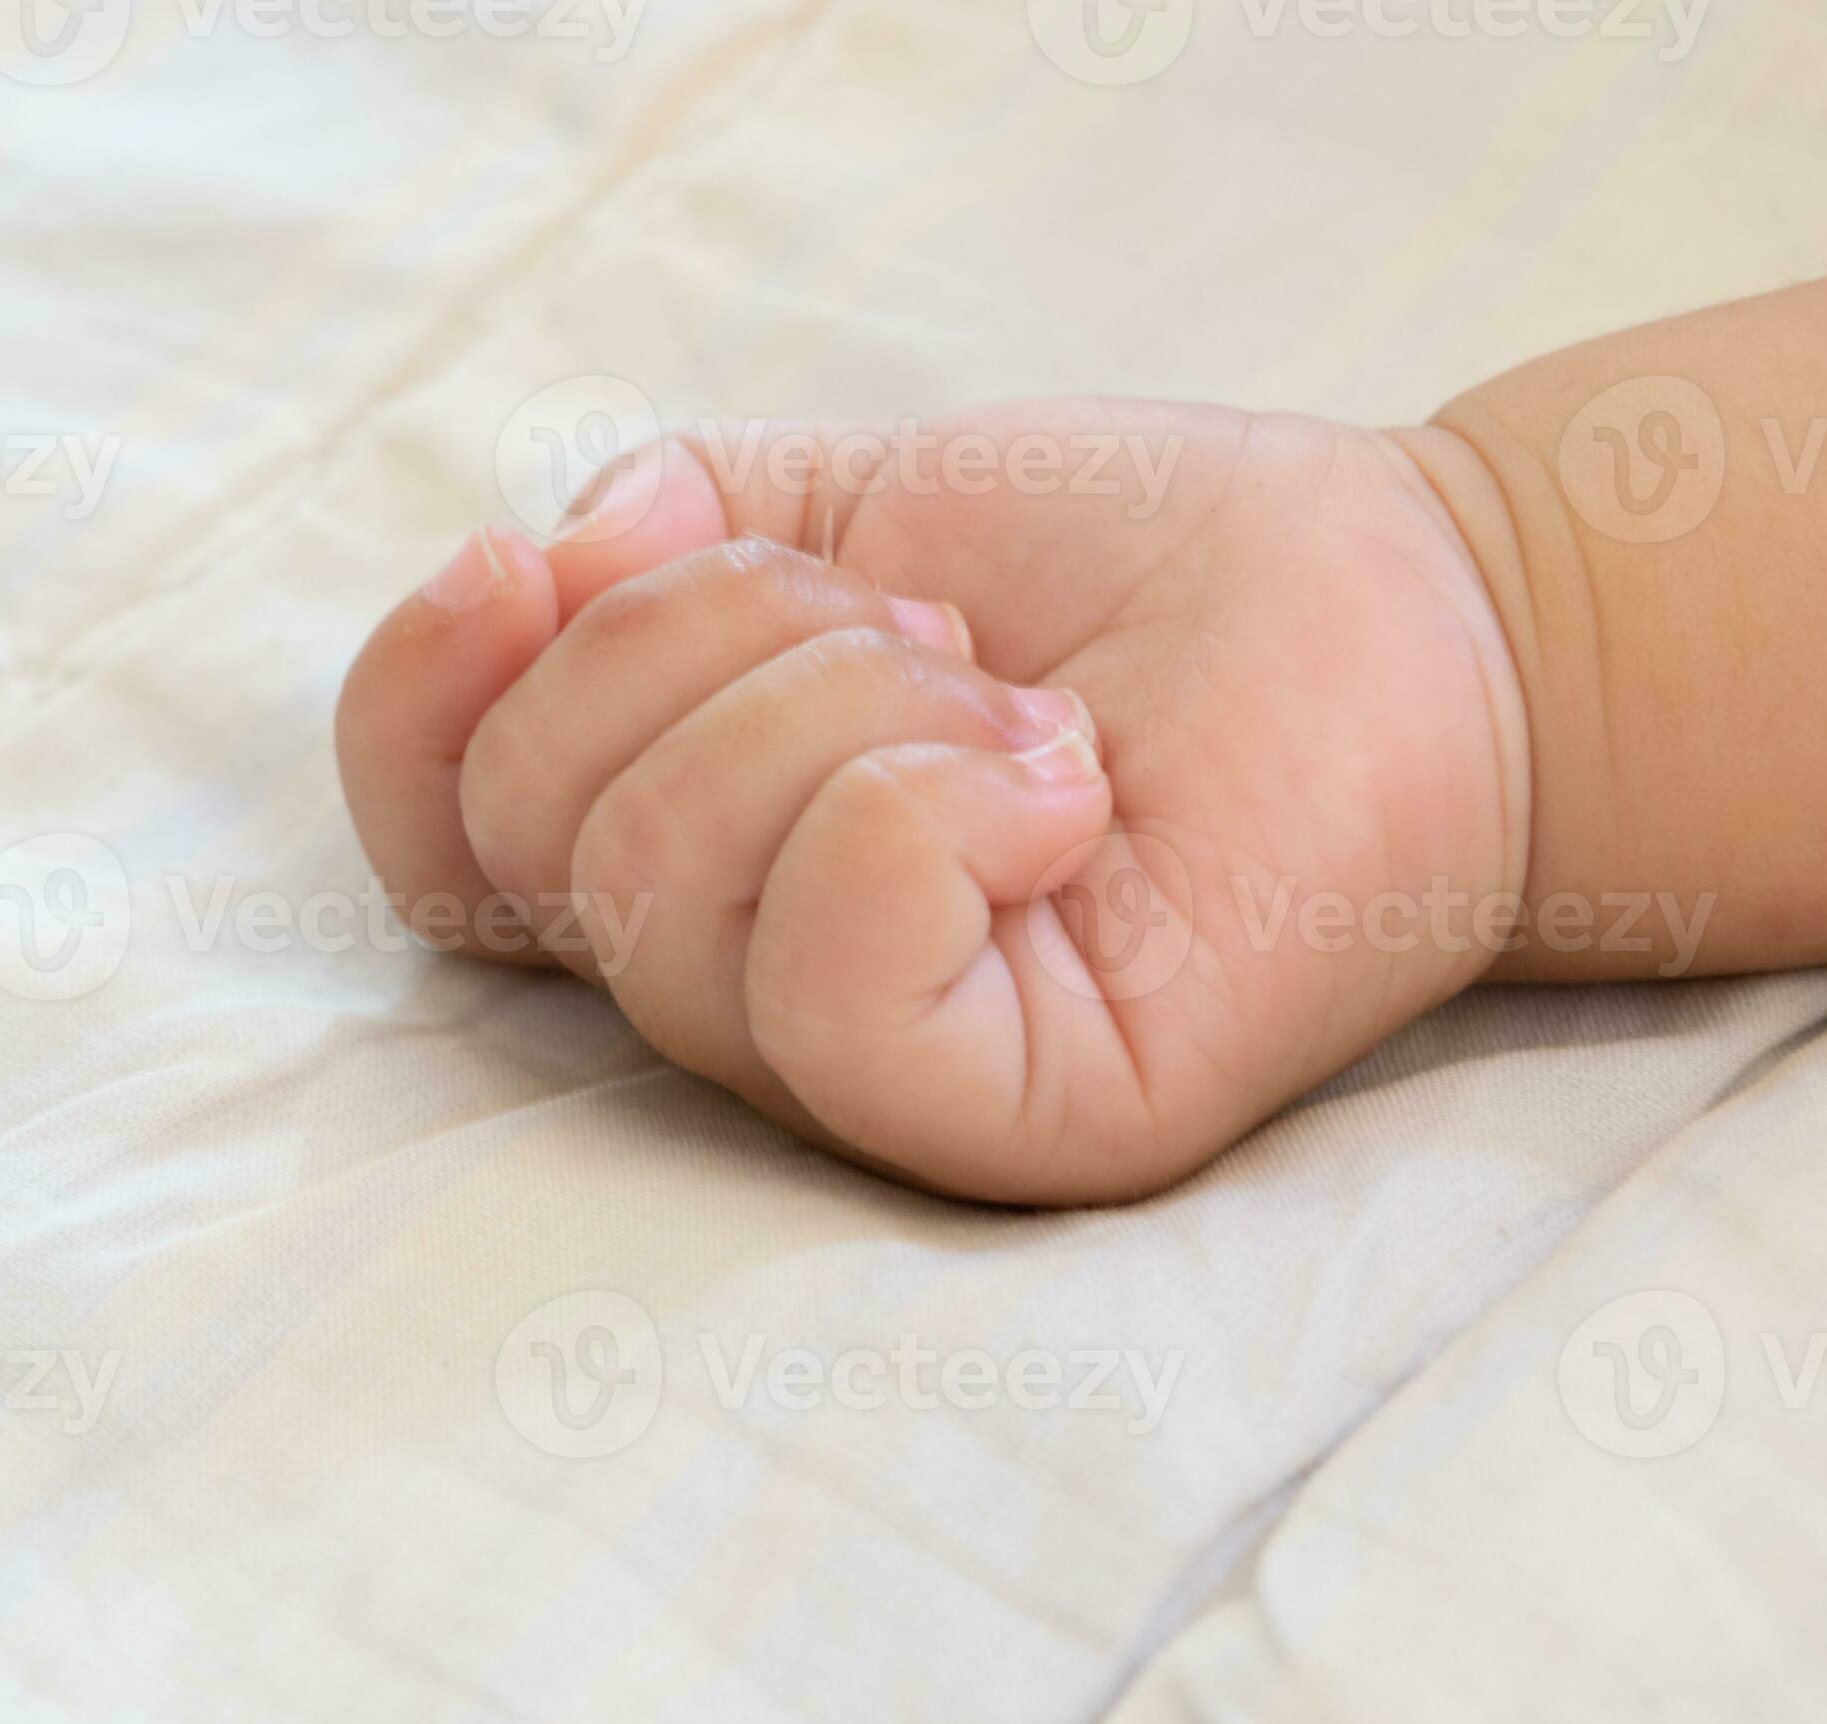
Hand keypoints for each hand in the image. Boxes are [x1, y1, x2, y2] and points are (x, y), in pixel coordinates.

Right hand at [335, 399, 1528, 1203]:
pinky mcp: (1004, 1126)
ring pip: (668, 895)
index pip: (433, 836)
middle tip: (935, 627)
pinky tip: (1060, 781)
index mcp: (685, 844)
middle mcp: (743, 981)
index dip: (412, 701)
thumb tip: (549, 573)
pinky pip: (825, 988)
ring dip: (847, 704)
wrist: (1414, 608)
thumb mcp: (855, 495)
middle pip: (542, 832)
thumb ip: (670, 527)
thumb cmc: (1141, 569)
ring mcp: (867, 1077)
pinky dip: (923, 815)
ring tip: (1023, 703)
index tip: (520, 564)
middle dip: (717, 639)